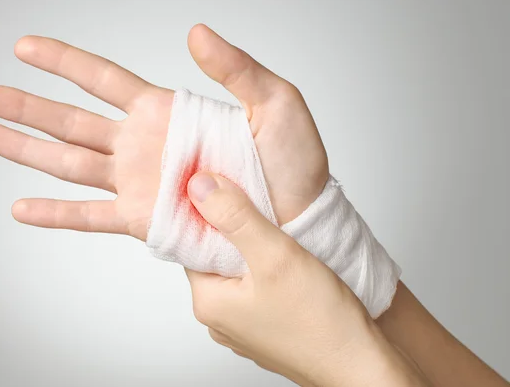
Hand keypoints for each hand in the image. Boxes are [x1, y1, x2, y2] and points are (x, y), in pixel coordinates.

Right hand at [0, 24, 327, 239]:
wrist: (297, 217)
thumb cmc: (293, 161)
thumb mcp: (273, 102)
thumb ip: (234, 68)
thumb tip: (196, 32)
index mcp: (167, 111)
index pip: (103, 79)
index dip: (63, 61)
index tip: (26, 47)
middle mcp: (143, 144)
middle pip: (71, 118)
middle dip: (26, 105)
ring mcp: (138, 182)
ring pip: (68, 162)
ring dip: (26, 150)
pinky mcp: (143, 219)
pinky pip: (90, 216)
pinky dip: (55, 214)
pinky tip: (22, 208)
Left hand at [184, 172, 428, 386]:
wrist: (360, 366)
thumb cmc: (321, 321)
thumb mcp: (275, 255)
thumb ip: (235, 217)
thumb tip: (199, 186)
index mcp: (209, 303)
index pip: (193, 245)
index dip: (210, 214)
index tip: (228, 190)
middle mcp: (219, 320)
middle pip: (215, 258)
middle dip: (235, 231)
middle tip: (259, 207)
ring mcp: (243, 328)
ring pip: (239, 273)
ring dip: (254, 250)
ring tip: (277, 233)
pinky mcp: (266, 329)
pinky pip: (257, 289)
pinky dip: (267, 271)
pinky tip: (288, 262)